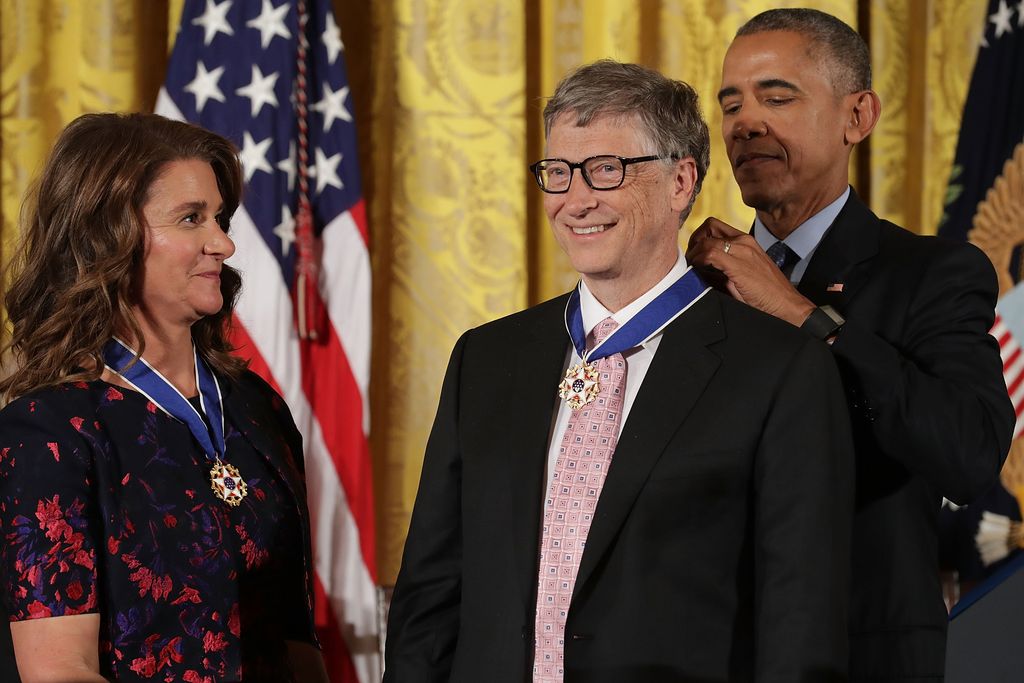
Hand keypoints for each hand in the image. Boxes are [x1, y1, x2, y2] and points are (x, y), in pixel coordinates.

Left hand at [686, 217, 815, 326]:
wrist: (786, 304)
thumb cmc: (766, 294)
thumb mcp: (742, 274)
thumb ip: (723, 268)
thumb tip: (699, 270)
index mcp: (746, 241)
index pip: (715, 227)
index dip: (699, 238)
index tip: (694, 254)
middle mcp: (744, 241)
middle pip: (708, 225)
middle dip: (694, 240)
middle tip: (691, 258)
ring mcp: (742, 250)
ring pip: (705, 239)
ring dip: (694, 254)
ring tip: (693, 268)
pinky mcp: (738, 264)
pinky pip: (709, 254)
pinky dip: (698, 261)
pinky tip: (699, 272)